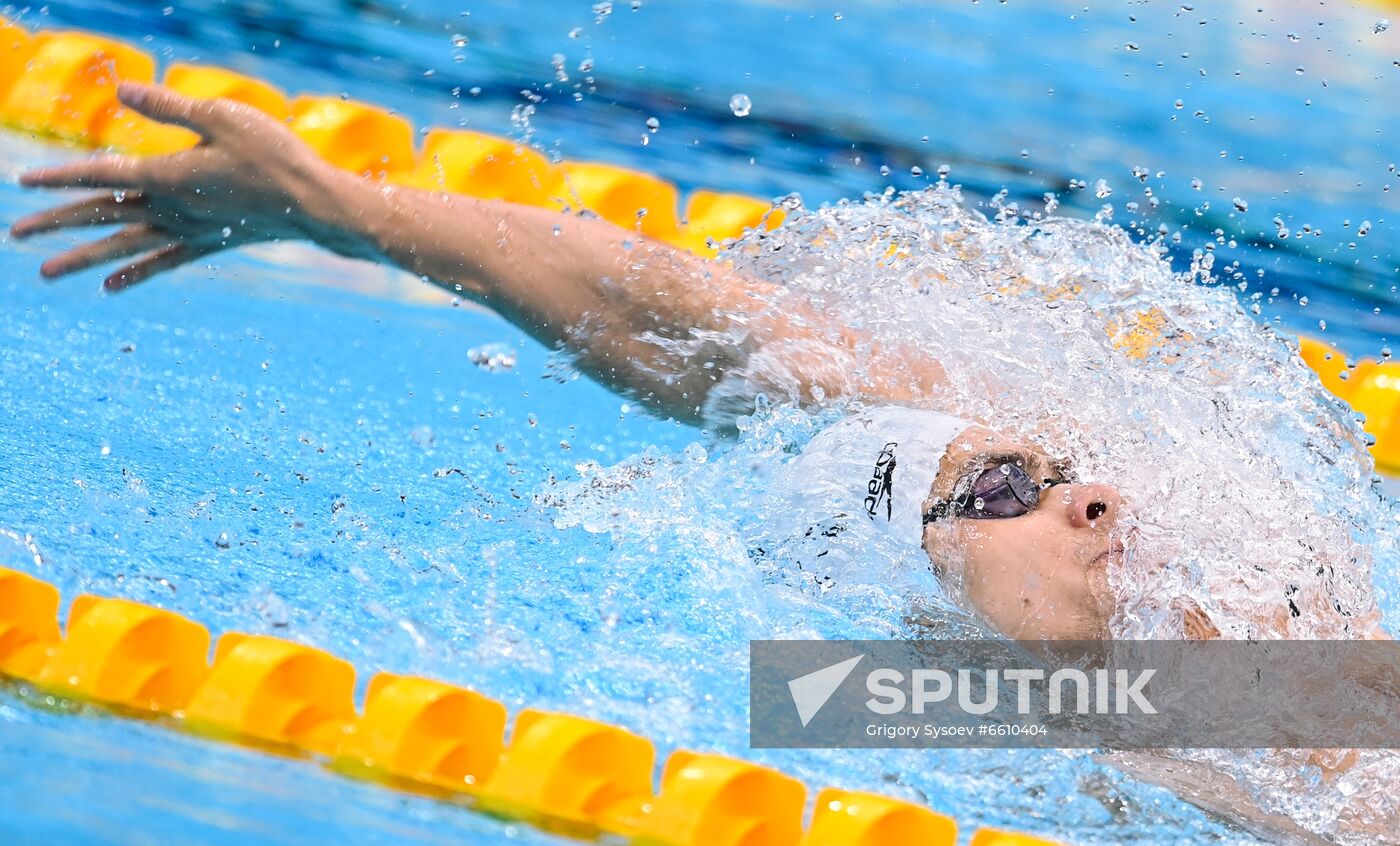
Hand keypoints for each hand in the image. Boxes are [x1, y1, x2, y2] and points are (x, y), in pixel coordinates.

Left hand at [11, 81, 340, 290]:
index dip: (60, 176)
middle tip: (15, 234)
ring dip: (82, 258)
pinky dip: (136, 273)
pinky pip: (164, 262)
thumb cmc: (274, 155)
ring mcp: (189, 230)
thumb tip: (122, 88)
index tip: (23, 182)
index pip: (101, 174)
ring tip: (46, 272)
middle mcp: (170, 208)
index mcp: (167, 175)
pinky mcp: (211, 242)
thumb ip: (168, 106)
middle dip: (55, 223)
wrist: (316, 204)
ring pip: (124, 245)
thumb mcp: (221, 117)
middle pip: (101, 215)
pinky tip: (111, 288)